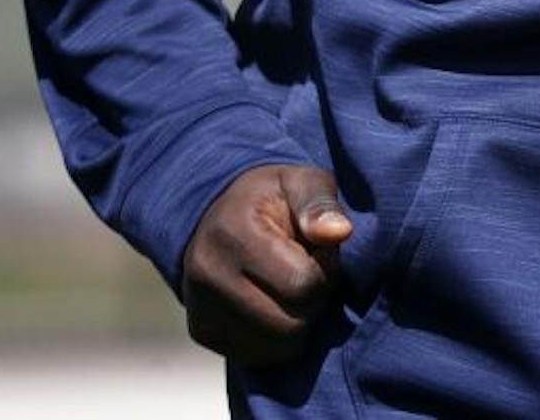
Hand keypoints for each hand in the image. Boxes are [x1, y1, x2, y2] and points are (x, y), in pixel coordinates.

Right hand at [180, 164, 353, 366]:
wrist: (216, 214)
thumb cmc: (271, 198)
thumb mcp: (299, 183)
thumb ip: (320, 204)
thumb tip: (339, 232)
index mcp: (233, 232)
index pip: (302, 283)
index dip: (324, 272)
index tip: (319, 253)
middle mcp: (208, 273)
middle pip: (290, 323)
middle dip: (312, 302)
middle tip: (308, 275)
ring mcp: (200, 307)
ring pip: (276, 346)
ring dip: (297, 323)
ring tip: (291, 290)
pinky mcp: (201, 330)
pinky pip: (257, 356)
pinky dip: (276, 338)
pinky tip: (273, 305)